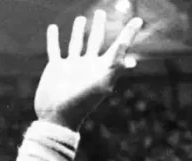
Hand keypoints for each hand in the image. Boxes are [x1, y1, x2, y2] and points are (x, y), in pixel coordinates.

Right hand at [35, 11, 143, 128]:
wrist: (59, 117)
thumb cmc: (82, 102)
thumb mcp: (101, 84)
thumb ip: (115, 68)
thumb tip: (132, 60)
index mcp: (103, 69)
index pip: (118, 46)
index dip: (129, 33)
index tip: (138, 20)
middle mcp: (88, 66)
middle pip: (96, 41)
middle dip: (99, 26)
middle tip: (101, 12)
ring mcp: (72, 66)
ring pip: (76, 43)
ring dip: (79, 31)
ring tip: (81, 19)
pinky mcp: (56, 68)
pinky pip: (55, 49)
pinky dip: (53, 39)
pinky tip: (53, 28)